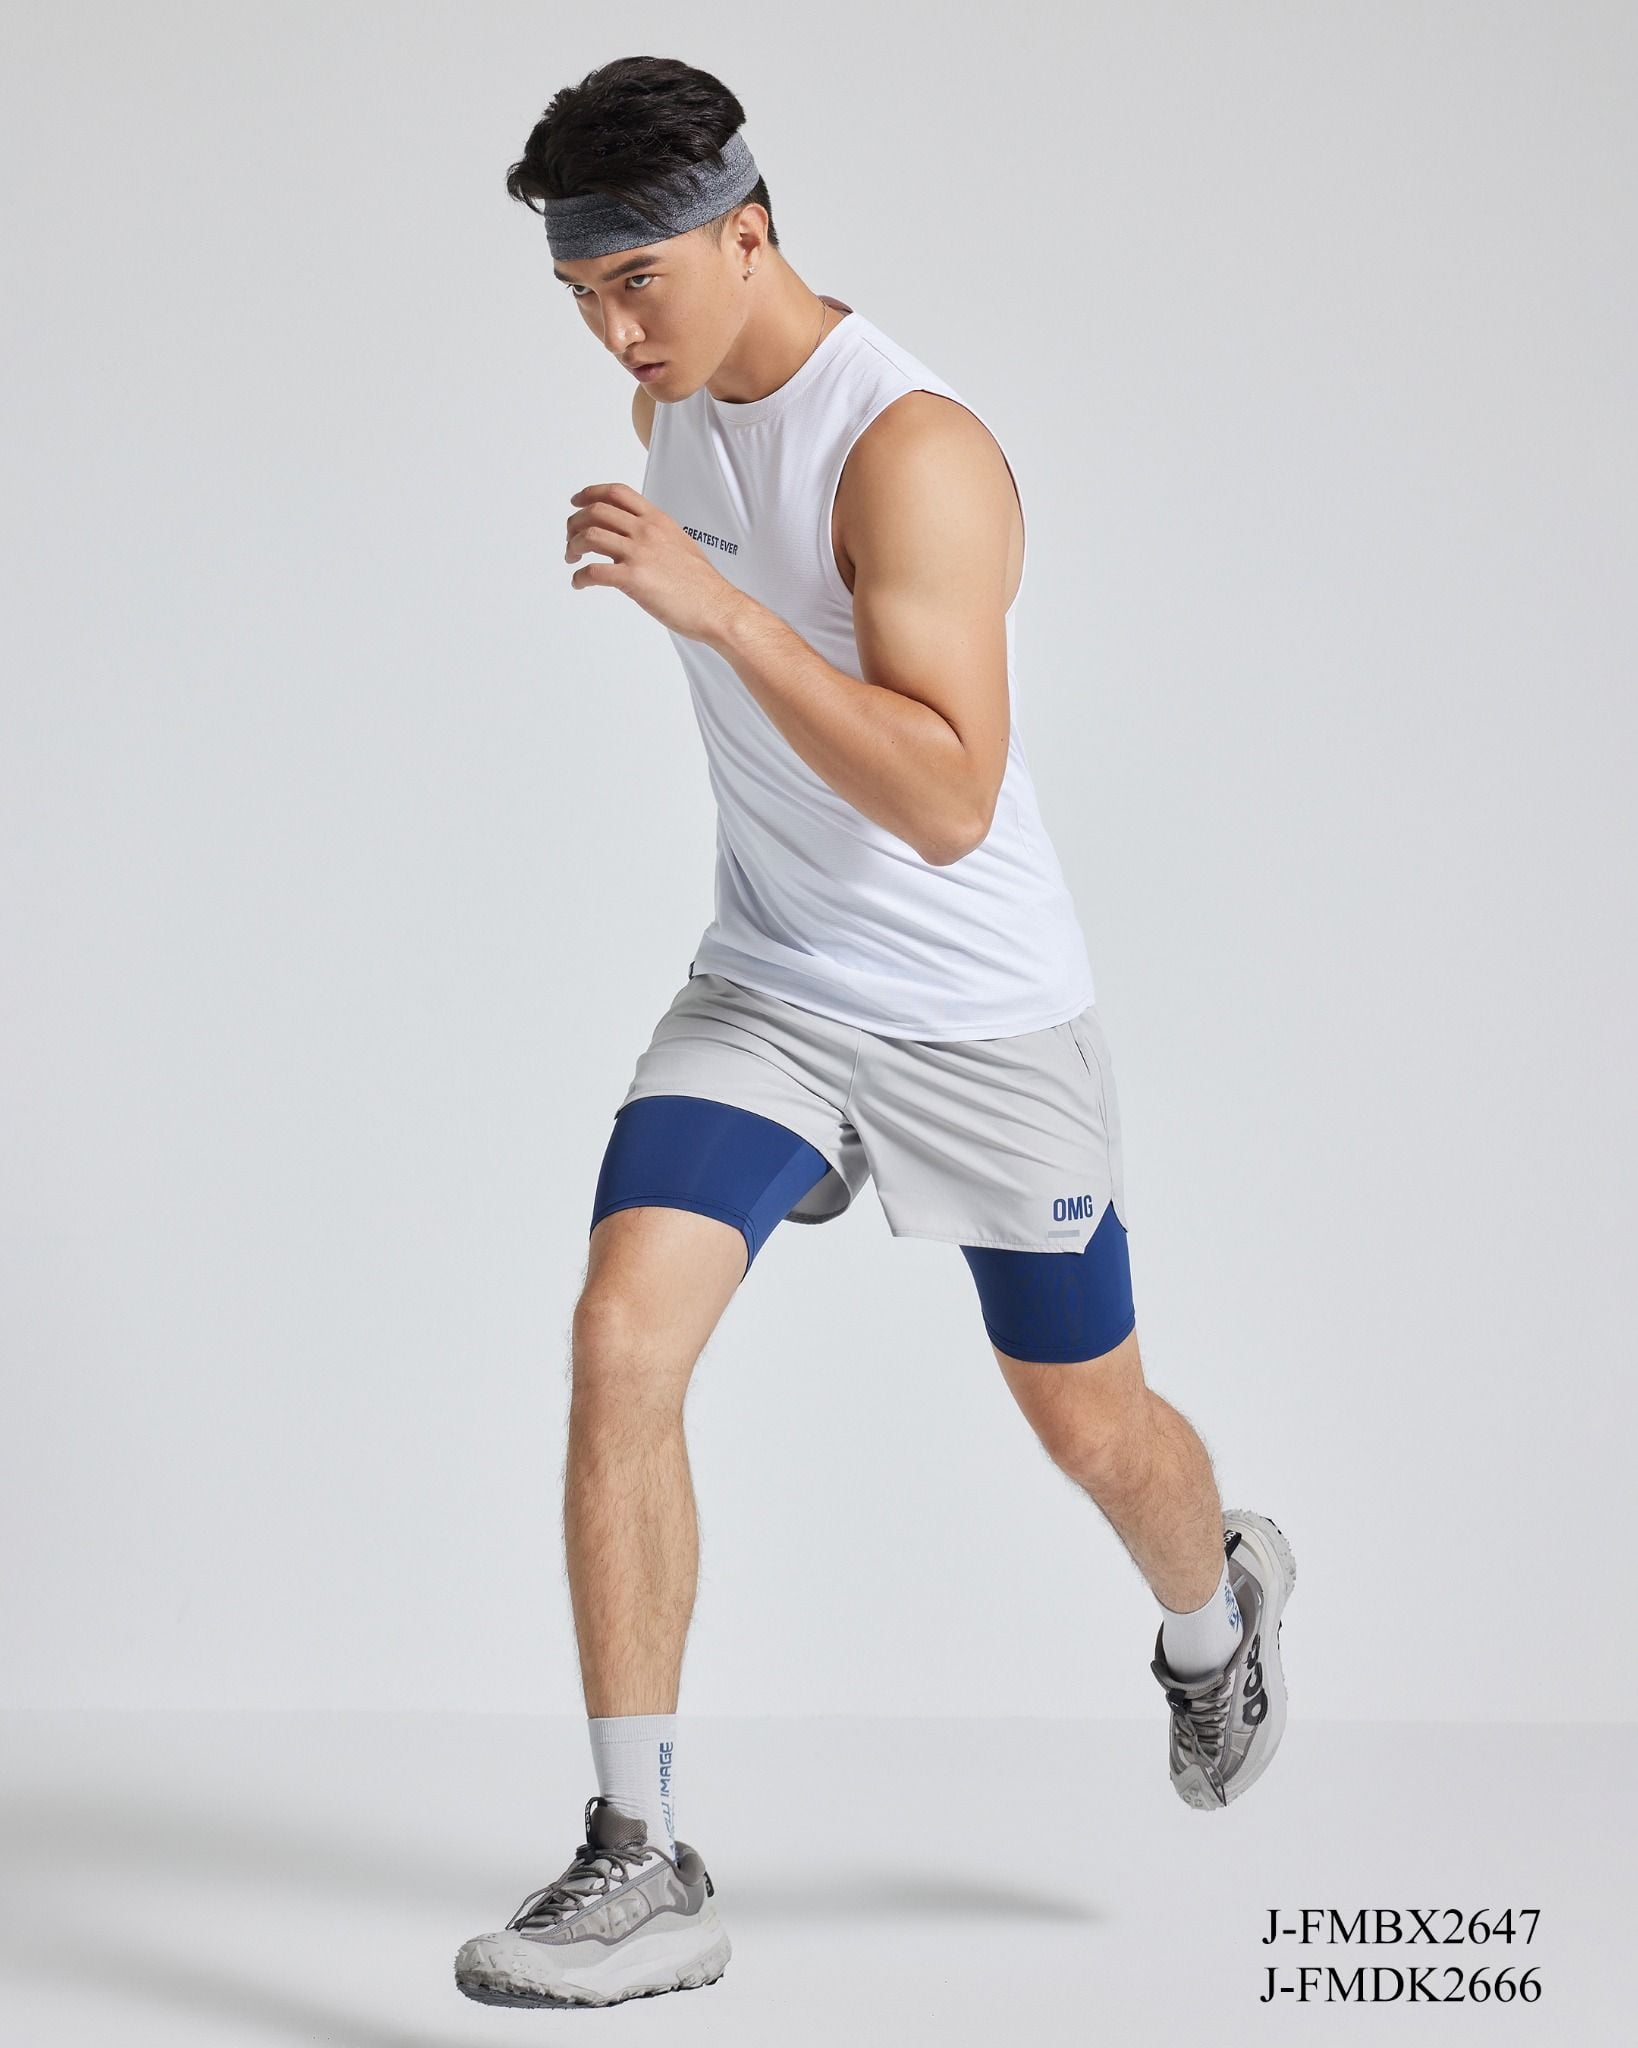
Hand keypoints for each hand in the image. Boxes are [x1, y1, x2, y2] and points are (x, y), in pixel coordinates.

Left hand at [565, 482, 738, 642]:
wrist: (717, 606)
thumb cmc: (702, 584)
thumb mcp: (680, 544)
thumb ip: (656, 536)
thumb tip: (636, 540)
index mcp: (657, 520)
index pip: (617, 493)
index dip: (590, 494)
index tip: (577, 502)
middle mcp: (646, 531)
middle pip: (596, 511)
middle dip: (575, 523)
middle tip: (571, 538)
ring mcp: (639, 553)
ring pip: (590, 536)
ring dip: (573, 546)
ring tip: (572, 558)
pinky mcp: (634, 579)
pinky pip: (593, 571)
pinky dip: (580, 577)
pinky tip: (580, 583)